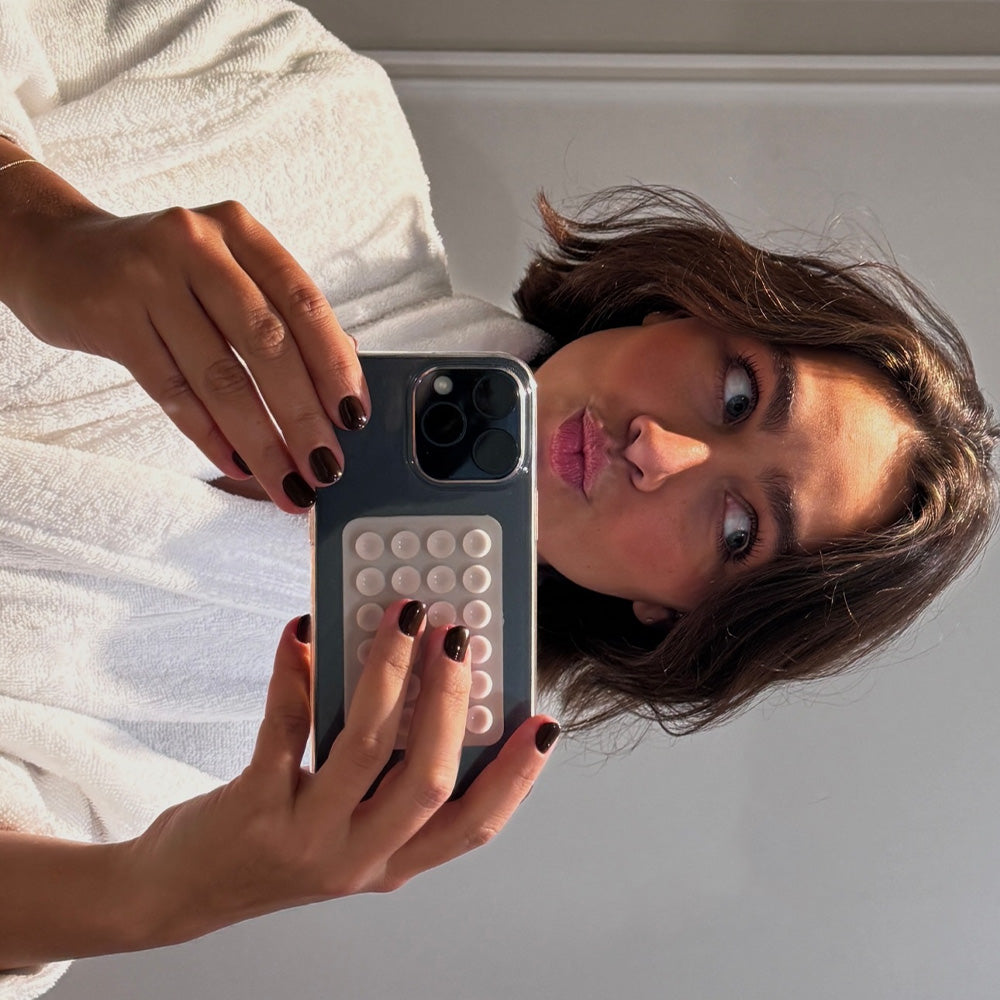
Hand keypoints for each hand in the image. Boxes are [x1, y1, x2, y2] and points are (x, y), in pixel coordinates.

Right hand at [11, 193, 366, 513]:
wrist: (56, 252)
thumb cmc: (161, 272)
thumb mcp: (225, 272)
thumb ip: (280, 315)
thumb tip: (343, 379)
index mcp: (240, 231)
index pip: (304, 301)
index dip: (335, 364)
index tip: (354, 417)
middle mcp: (198, 246)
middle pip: (267, 344)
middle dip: (304, 415)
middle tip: (327, 467)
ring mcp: (149, 280)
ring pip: (221, 376)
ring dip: (262, 441)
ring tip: (289, 483)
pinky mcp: (111, 319)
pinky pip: (172, 392)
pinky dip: (209, 435)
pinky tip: (237, 465)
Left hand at [125, 605, 557, 946]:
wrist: (186, 889)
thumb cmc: (279, 845)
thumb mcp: (349, 825)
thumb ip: (387, 774)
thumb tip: (423, 682)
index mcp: (393, 858)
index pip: (474, 825)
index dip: (516, 776)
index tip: (543, 724)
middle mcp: (358, 856)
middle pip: (428, 781)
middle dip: (453, 704)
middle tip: (457, 641)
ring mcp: (306, 835)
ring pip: (366, 748)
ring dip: (389, 673)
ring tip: (401, 619)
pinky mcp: (254, 808)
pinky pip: (285, 726)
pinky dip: (296, 672)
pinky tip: (301, 632)